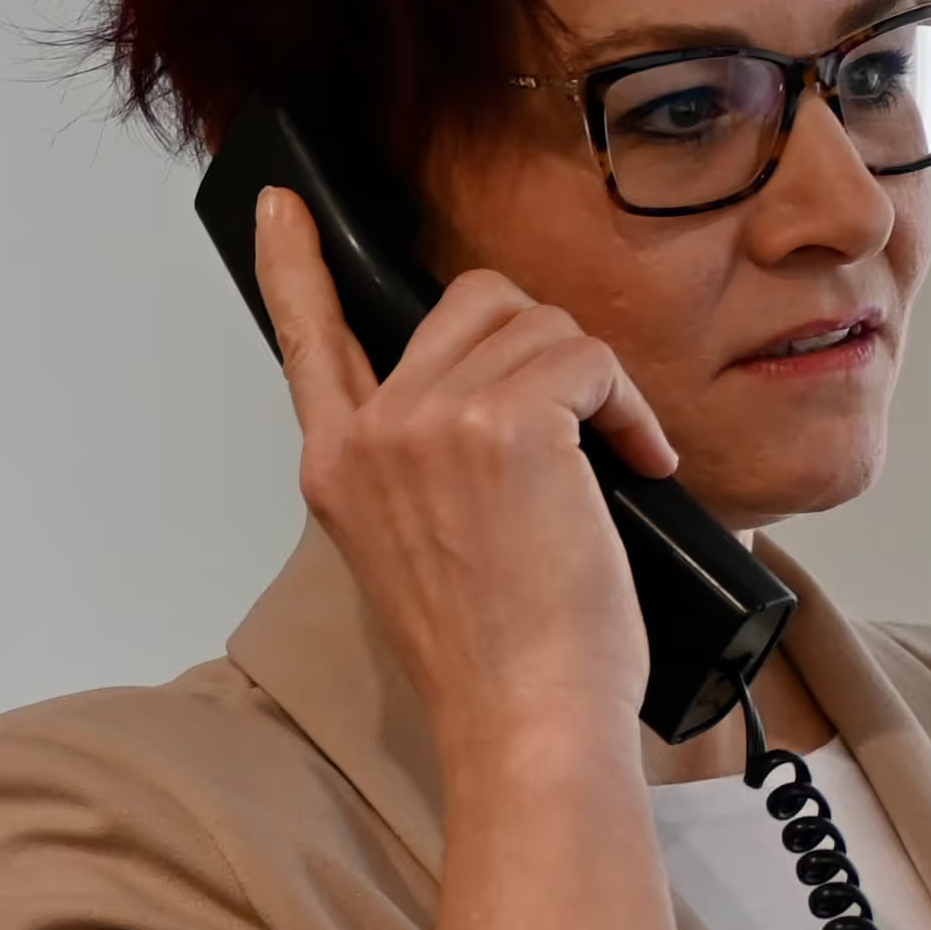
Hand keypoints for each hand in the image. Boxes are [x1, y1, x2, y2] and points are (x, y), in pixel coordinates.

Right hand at [252, 186, 681, 759]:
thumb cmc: (496, 661)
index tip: (285, 206)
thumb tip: (496, 404)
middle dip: (545, 348)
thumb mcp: (420, 556)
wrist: (524, 723)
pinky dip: (633, 405)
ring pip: (537, 325)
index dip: (296, 264)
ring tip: (618, 460)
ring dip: (597, 381)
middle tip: (586, 424)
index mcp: (339, 467)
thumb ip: (423, 471)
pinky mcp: (506, 423)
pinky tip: (645, 463)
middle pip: (469, 306)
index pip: (307, 339)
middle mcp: (369, 434)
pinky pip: (589, 361)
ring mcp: (430, 422)